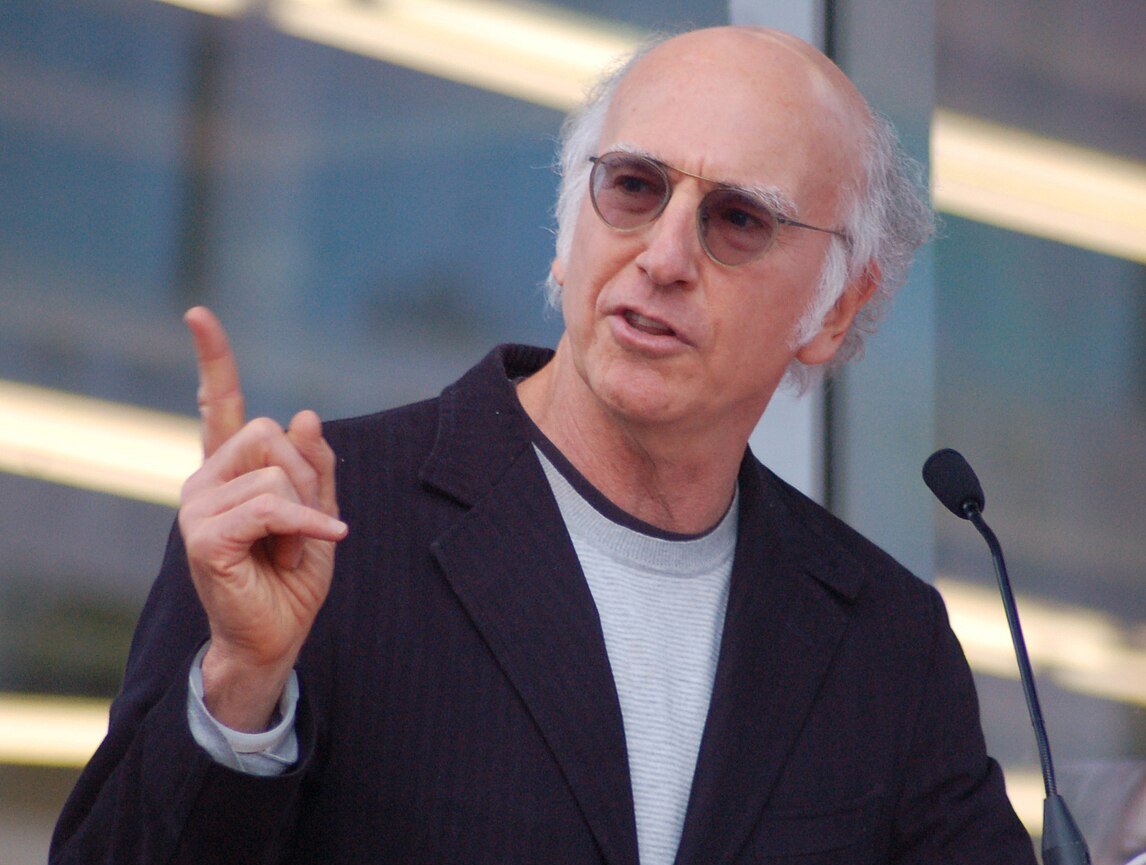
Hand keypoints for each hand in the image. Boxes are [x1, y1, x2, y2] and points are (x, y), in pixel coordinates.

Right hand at [179, 307, 347, 730]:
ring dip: (304, 514)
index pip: (220, 405)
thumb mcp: (318, 512)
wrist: (275, 636)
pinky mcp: (203, 537)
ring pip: (275, 473)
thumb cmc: (292, 576)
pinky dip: (305, 528)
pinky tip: (316, 546)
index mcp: (229, 471)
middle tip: (302, 527)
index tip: (198, 314)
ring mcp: (197, 507)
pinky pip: (271, 506)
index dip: (214, 359)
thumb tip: (305, 414)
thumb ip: (316, 466)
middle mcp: (205, 480)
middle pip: (270, 434)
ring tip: (290, 549)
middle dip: (306, 479)